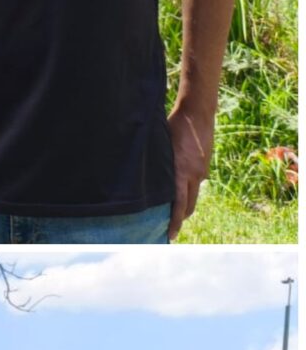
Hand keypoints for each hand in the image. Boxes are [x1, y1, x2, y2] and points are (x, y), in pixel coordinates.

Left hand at [165, 99, 213, 239]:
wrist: (197, 114)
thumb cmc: (174, 128)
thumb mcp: (161, 149)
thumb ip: (158, 168)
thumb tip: (145, 184)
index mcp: (182, 173)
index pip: (179, 205)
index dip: (174, 222)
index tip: (170, 235)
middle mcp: (194, 176)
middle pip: (188, 206)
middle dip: (179, 219)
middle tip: (168, 229)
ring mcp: (201, 172)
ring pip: (192, 196)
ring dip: (184, 206)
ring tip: (172, 213)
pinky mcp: (204, 167)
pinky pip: (195, 184)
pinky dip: (187, 191)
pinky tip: (178, 191)